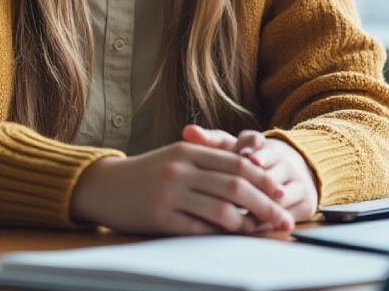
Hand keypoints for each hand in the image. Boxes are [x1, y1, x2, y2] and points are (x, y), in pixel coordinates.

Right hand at [68, 141, 293, 234]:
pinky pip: (198, 228)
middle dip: (265, 204)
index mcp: (189, 150)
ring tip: (263, 231)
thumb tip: (251, 171)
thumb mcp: (178, 156)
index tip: (282, 193)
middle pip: (236, 186)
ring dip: (247, 223)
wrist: (104, 186)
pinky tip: (233, 238)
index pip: (237, 163)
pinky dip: (220, 234)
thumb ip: (210, 159)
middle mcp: (182, 169)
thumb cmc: (148, 171)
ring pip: (221, 209)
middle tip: (283, 219)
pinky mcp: (159, 217)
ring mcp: (170, 193)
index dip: (264, 179)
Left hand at [182, 125, 318, 221]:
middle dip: (258, 181)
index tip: (246, 158)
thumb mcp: (229, 150)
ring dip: (264, 203)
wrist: (286, 174)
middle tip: (244, 191)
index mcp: (262, 144)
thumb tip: (188, 131)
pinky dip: (273, 220)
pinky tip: (258, 227)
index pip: (257, 142)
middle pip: (270, 169)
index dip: (252, 150)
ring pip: (281, 193)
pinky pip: (290, 211)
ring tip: (249, 213)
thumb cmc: (247, 163)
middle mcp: (283, 160)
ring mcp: (296, 180)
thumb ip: (209, 142)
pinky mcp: (305, 202)